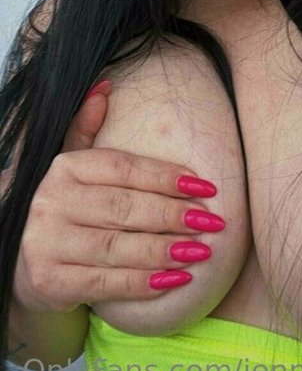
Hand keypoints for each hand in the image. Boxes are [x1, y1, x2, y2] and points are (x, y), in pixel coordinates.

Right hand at [13, 80, 222, 313]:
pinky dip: (142, 284)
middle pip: (124, 207)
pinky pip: (104, 283)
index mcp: (64, 168)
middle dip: (173, 215)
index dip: (166, 176)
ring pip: (117, 247)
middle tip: (211, 222)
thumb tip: (105, 86)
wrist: (20, 259)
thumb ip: (86, 129)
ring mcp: (47, 243)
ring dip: (164, 250)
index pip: (122, 168)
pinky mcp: (49, 282)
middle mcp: (52, 202)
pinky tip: (175, 280)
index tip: (205, 186)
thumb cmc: (64, 208)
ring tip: (201, 251)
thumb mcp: (70, 166)